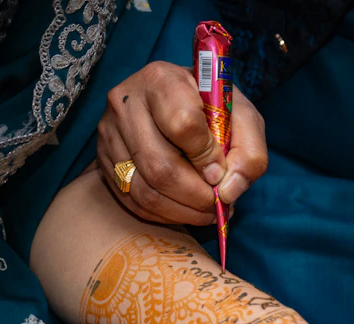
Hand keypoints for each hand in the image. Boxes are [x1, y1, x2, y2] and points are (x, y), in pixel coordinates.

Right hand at [97, 61, 267, 223]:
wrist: (173, 104)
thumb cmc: (211, 108)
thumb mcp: (242, 116)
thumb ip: (249, 150)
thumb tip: (228, 190)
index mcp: (161, 79)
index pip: (183, 124)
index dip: (207, 157)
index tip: (221, 171)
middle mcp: (125, 104)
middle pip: (161, 166)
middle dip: (197, 196)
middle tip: (218, 204)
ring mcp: (109, 134)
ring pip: (145, 191)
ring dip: (183, 211)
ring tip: (207, 211)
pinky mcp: (105, 161)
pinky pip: (133, 202)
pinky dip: (165, 215)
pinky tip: (185, 210)